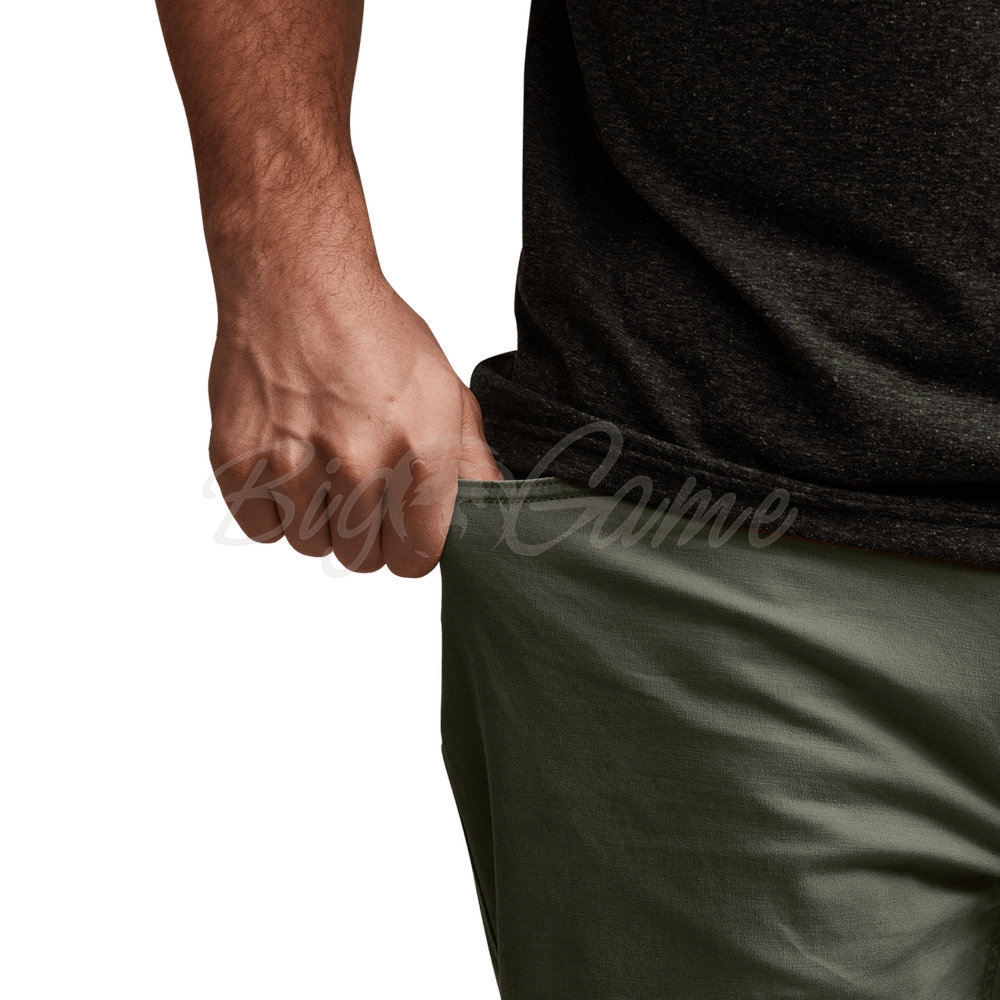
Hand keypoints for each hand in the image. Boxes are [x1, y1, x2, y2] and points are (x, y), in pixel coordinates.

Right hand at [207, 273, 504, 575]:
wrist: (297, 282)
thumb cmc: (375, 333)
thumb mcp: (444, 390)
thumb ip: (469, 461)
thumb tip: (489, 513)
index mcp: (419, 450)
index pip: (416, 558)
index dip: (411, 550)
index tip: (403, 532)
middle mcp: (357, 463)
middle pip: (362, 560)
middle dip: (366, 535)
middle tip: (359, 488)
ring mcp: (293, 464)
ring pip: (311, 545)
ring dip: (319, 519)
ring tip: (322, 465)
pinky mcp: (239, 459)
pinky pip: (263, 528)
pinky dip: (273, 508)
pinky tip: (286, 464)